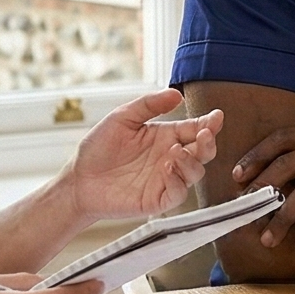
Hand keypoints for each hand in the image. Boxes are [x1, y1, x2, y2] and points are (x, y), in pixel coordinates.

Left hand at [62, 89, 220, 221]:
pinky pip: (178, 193)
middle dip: (208, 143)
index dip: (209, 123)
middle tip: (204, 134)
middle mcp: (170, 157)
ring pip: (195, 173)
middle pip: (202, 152)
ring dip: (192, 162)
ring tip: (175, 152)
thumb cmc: (98, 149)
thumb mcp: (122, 118)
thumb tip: (177, 94)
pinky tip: (167, 169)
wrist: (78, 180)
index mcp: (166, 136)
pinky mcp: (158, 199)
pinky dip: (178, 181)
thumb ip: (148, 105)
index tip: (216, 116)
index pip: (194, 129)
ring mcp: (166, 179)